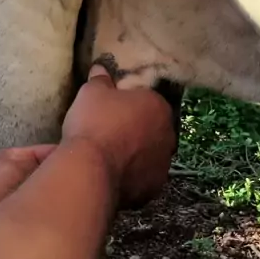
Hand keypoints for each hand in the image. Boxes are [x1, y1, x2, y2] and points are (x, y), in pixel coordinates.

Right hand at [62, 64, 175, 205]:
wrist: (91, 169)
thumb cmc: (95, 122)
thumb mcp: (91, 93)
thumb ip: (100, 80)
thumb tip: (101, 69)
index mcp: (158, 107)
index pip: (147, 100)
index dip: (128, 104)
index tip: (110, 109)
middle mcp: (168, 135)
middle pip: (151, 128)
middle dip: (135, 130)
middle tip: (109, 132)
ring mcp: (163, 165)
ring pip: (148, 155)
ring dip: (134, 154)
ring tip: (108, 156)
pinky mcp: (152, 189)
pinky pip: (141, 178)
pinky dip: (129, 176)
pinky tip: (110, 174)